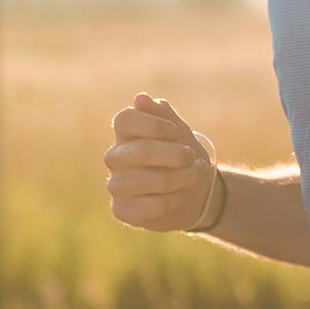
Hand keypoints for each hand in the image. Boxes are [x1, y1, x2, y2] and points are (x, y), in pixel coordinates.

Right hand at [104, 92, 218, 231]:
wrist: (194, 193)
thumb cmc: (183, 156)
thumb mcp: (179, 132)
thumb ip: (162, 114)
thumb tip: (140, 98)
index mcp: (124, 133)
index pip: (125, 120)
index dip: (154, 125)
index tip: (176, 132)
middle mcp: (115, 157)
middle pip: (140, 151)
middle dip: (175, 155)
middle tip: (191, 156)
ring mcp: (116, 184)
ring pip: (148, 180)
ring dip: (180, 178)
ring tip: (193, 175)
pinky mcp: (122, 209)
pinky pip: (150, 206)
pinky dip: (173, 201)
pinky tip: (178, 197)